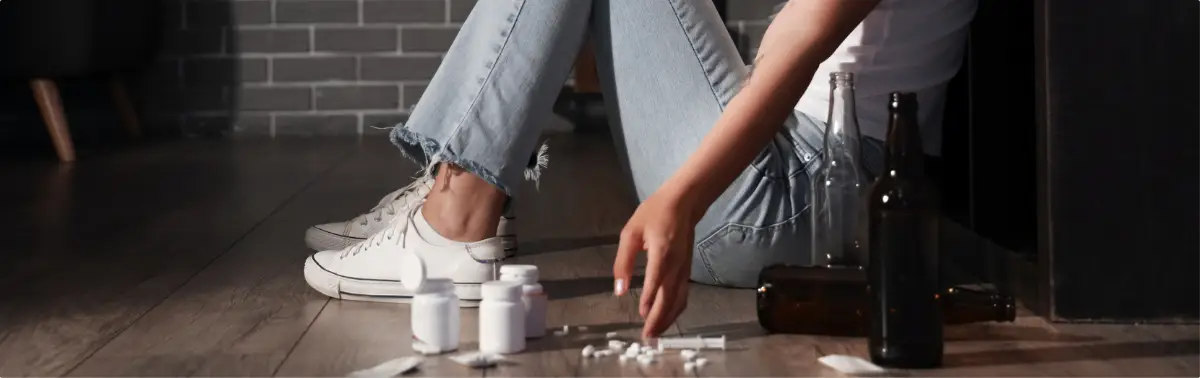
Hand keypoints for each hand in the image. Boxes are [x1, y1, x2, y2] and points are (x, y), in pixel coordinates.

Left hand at [613, 189, 697, 338]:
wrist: (684, 203)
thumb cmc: (653, 214)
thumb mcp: (630, 232)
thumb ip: (623, 261)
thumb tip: (619, 289)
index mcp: (662, 252)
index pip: (656, 279)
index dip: (649, 298)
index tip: (642, 315)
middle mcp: (676, 264)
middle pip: (669, 297)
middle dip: (659, 318)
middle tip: (647, 337)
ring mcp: (684, 269)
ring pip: (678, 300)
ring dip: (668, 319)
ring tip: (655, 334)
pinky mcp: (687, 271)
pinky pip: (683, 295)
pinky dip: (675, 310)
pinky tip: (667, 319)